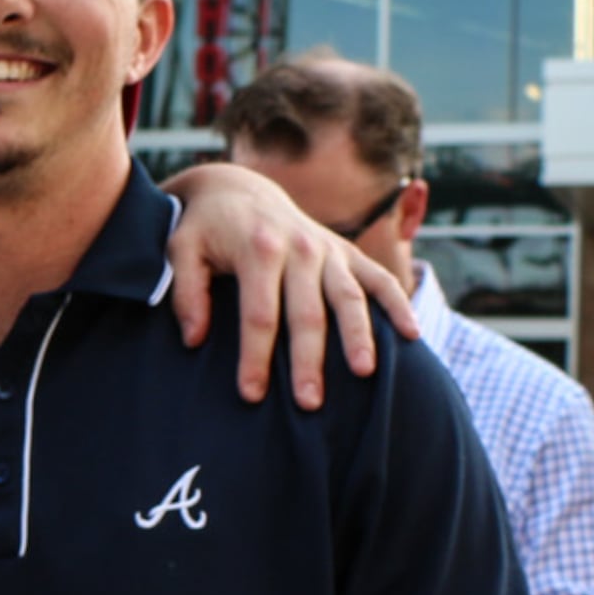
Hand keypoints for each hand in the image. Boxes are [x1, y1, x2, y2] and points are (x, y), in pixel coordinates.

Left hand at [154, 161, 417, 407]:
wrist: (238, 191)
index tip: (251, 394)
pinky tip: (413, 334)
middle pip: (307, 313)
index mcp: (259, 248)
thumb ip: (185, 292)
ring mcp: (328, 250)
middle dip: (309, 360)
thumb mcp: (180, 250)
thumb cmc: (204, 230)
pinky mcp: (347, 252)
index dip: (256, 356)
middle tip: (309, 403)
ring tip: (365, 373)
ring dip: (358, 336)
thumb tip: (194, 339)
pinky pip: (380, 279)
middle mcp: (300, 248)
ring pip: (349, 297)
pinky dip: (398, 304)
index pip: (259, 313)